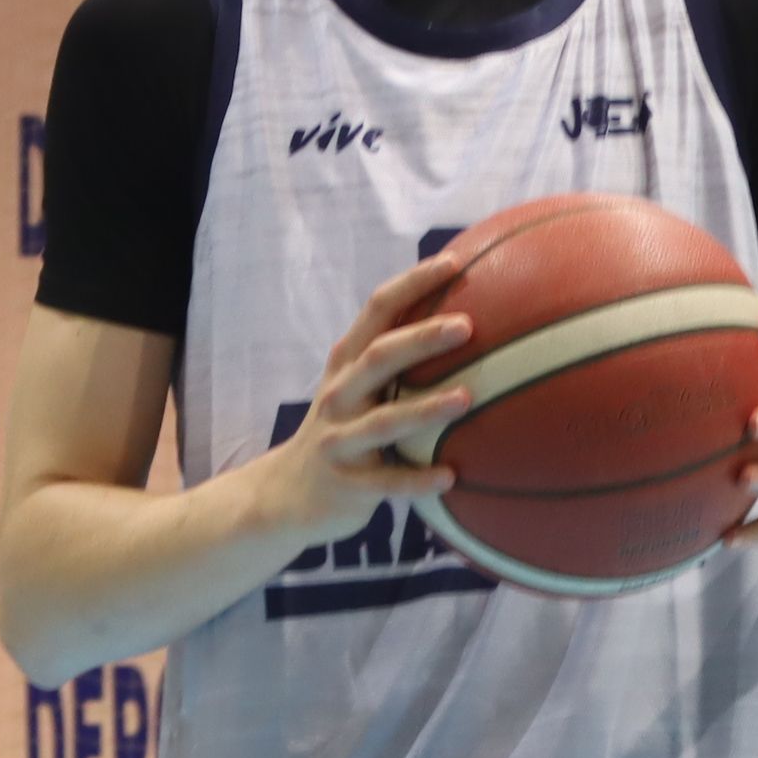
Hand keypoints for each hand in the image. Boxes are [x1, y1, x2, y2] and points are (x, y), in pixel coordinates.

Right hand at [241, 251, 477, 555]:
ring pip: (383, 421)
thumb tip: (471, 320)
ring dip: (425, 408)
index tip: (456, 262)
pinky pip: (386, 483)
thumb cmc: (343, 430)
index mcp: (347, 363)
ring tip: (467, 398)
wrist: (286, 494)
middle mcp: (340, 395)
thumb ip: (397, 360)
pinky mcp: (346, 485)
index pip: (378, 309)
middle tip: (468, 326)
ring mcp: (340, 440)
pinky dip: (417, 480)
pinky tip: (451, 477)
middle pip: (379, 357)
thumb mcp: (357, 389)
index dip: (414, 283)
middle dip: (421, 338)